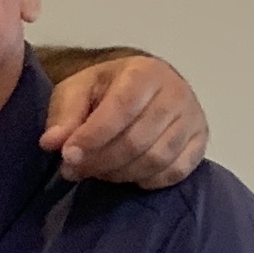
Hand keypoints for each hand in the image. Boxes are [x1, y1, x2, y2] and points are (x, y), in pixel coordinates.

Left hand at [42, 55, 205, 188]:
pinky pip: (175, 172)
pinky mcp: (201, 142)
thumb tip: (52, 142)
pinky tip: (127, 175)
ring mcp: (193, 118)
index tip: (67, 155)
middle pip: (138, 140)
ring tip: (97, 171)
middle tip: (73, 169)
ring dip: (119, 174)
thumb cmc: (106, 90)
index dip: (94, 136)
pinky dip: (147, 180)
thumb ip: (64, 115)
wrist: (144, 88)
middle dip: (100, 161)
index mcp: (144, 72)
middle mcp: (176, 92)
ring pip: (156, 159)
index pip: (123, 107)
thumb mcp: (77, 91)